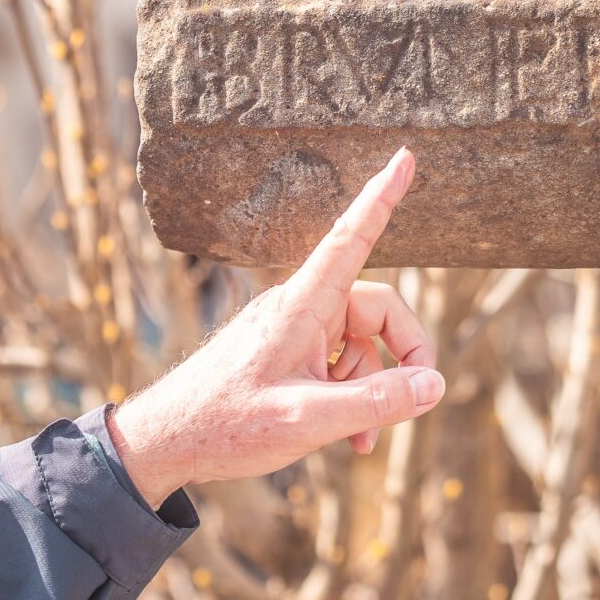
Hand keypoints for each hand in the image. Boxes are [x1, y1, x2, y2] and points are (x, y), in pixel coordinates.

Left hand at [109, 148, 445, 504]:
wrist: (166, 443)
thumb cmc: (226, 425)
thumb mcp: (308, 420)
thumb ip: (375, 402)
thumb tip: (434, 385)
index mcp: (301, 306)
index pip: (350, 238)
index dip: (381, 198)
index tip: (406, 156)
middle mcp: (300, 308)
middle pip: (377, 310)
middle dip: (402, 356)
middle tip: (415, 400)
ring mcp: (294, 332)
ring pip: (361, 345)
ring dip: (373, 391)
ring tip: (360, 439)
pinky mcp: (287, 355)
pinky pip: (338, 365)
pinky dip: (351, 398)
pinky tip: (348, 437)